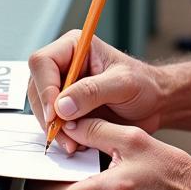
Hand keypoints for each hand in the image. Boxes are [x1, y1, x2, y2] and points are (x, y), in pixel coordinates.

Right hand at [27, 31, 163, 154]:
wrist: (154, 103)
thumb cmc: (144, 85)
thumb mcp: (123, 84)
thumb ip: (92, 91)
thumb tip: (61, 106)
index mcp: (75, 46)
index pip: (43, 62)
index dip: (44, 88)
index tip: (55, 114)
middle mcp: (64, 64)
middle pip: (36, 87)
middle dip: (47, 114)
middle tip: (65, 135)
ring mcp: (63, 86)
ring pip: (40, 107)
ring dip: (52, 128)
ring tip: (73, 143)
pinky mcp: (66, 107)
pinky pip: (51, 121)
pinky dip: (60, 135)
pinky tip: (75, 143)